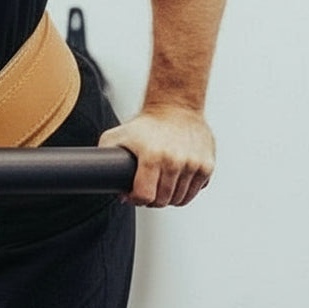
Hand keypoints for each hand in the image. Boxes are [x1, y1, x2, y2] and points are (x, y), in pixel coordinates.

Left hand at [98, 106, 214, 206]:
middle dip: (151, 200)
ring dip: (168, 198)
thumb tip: (104, 184)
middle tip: (147, 191)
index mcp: (152, 157)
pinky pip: (194, 191)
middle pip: (162, 200)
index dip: (135, 200)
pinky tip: (175, 182)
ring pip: (179, 199)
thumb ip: (102, 158)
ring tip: (160, 187)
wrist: (176, 107)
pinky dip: (185, 191)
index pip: (145, 196)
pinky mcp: (207, 166)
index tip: (132, 195)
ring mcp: (193, 164)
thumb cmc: (145, 124)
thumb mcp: (116, 136)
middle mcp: (175, 161)